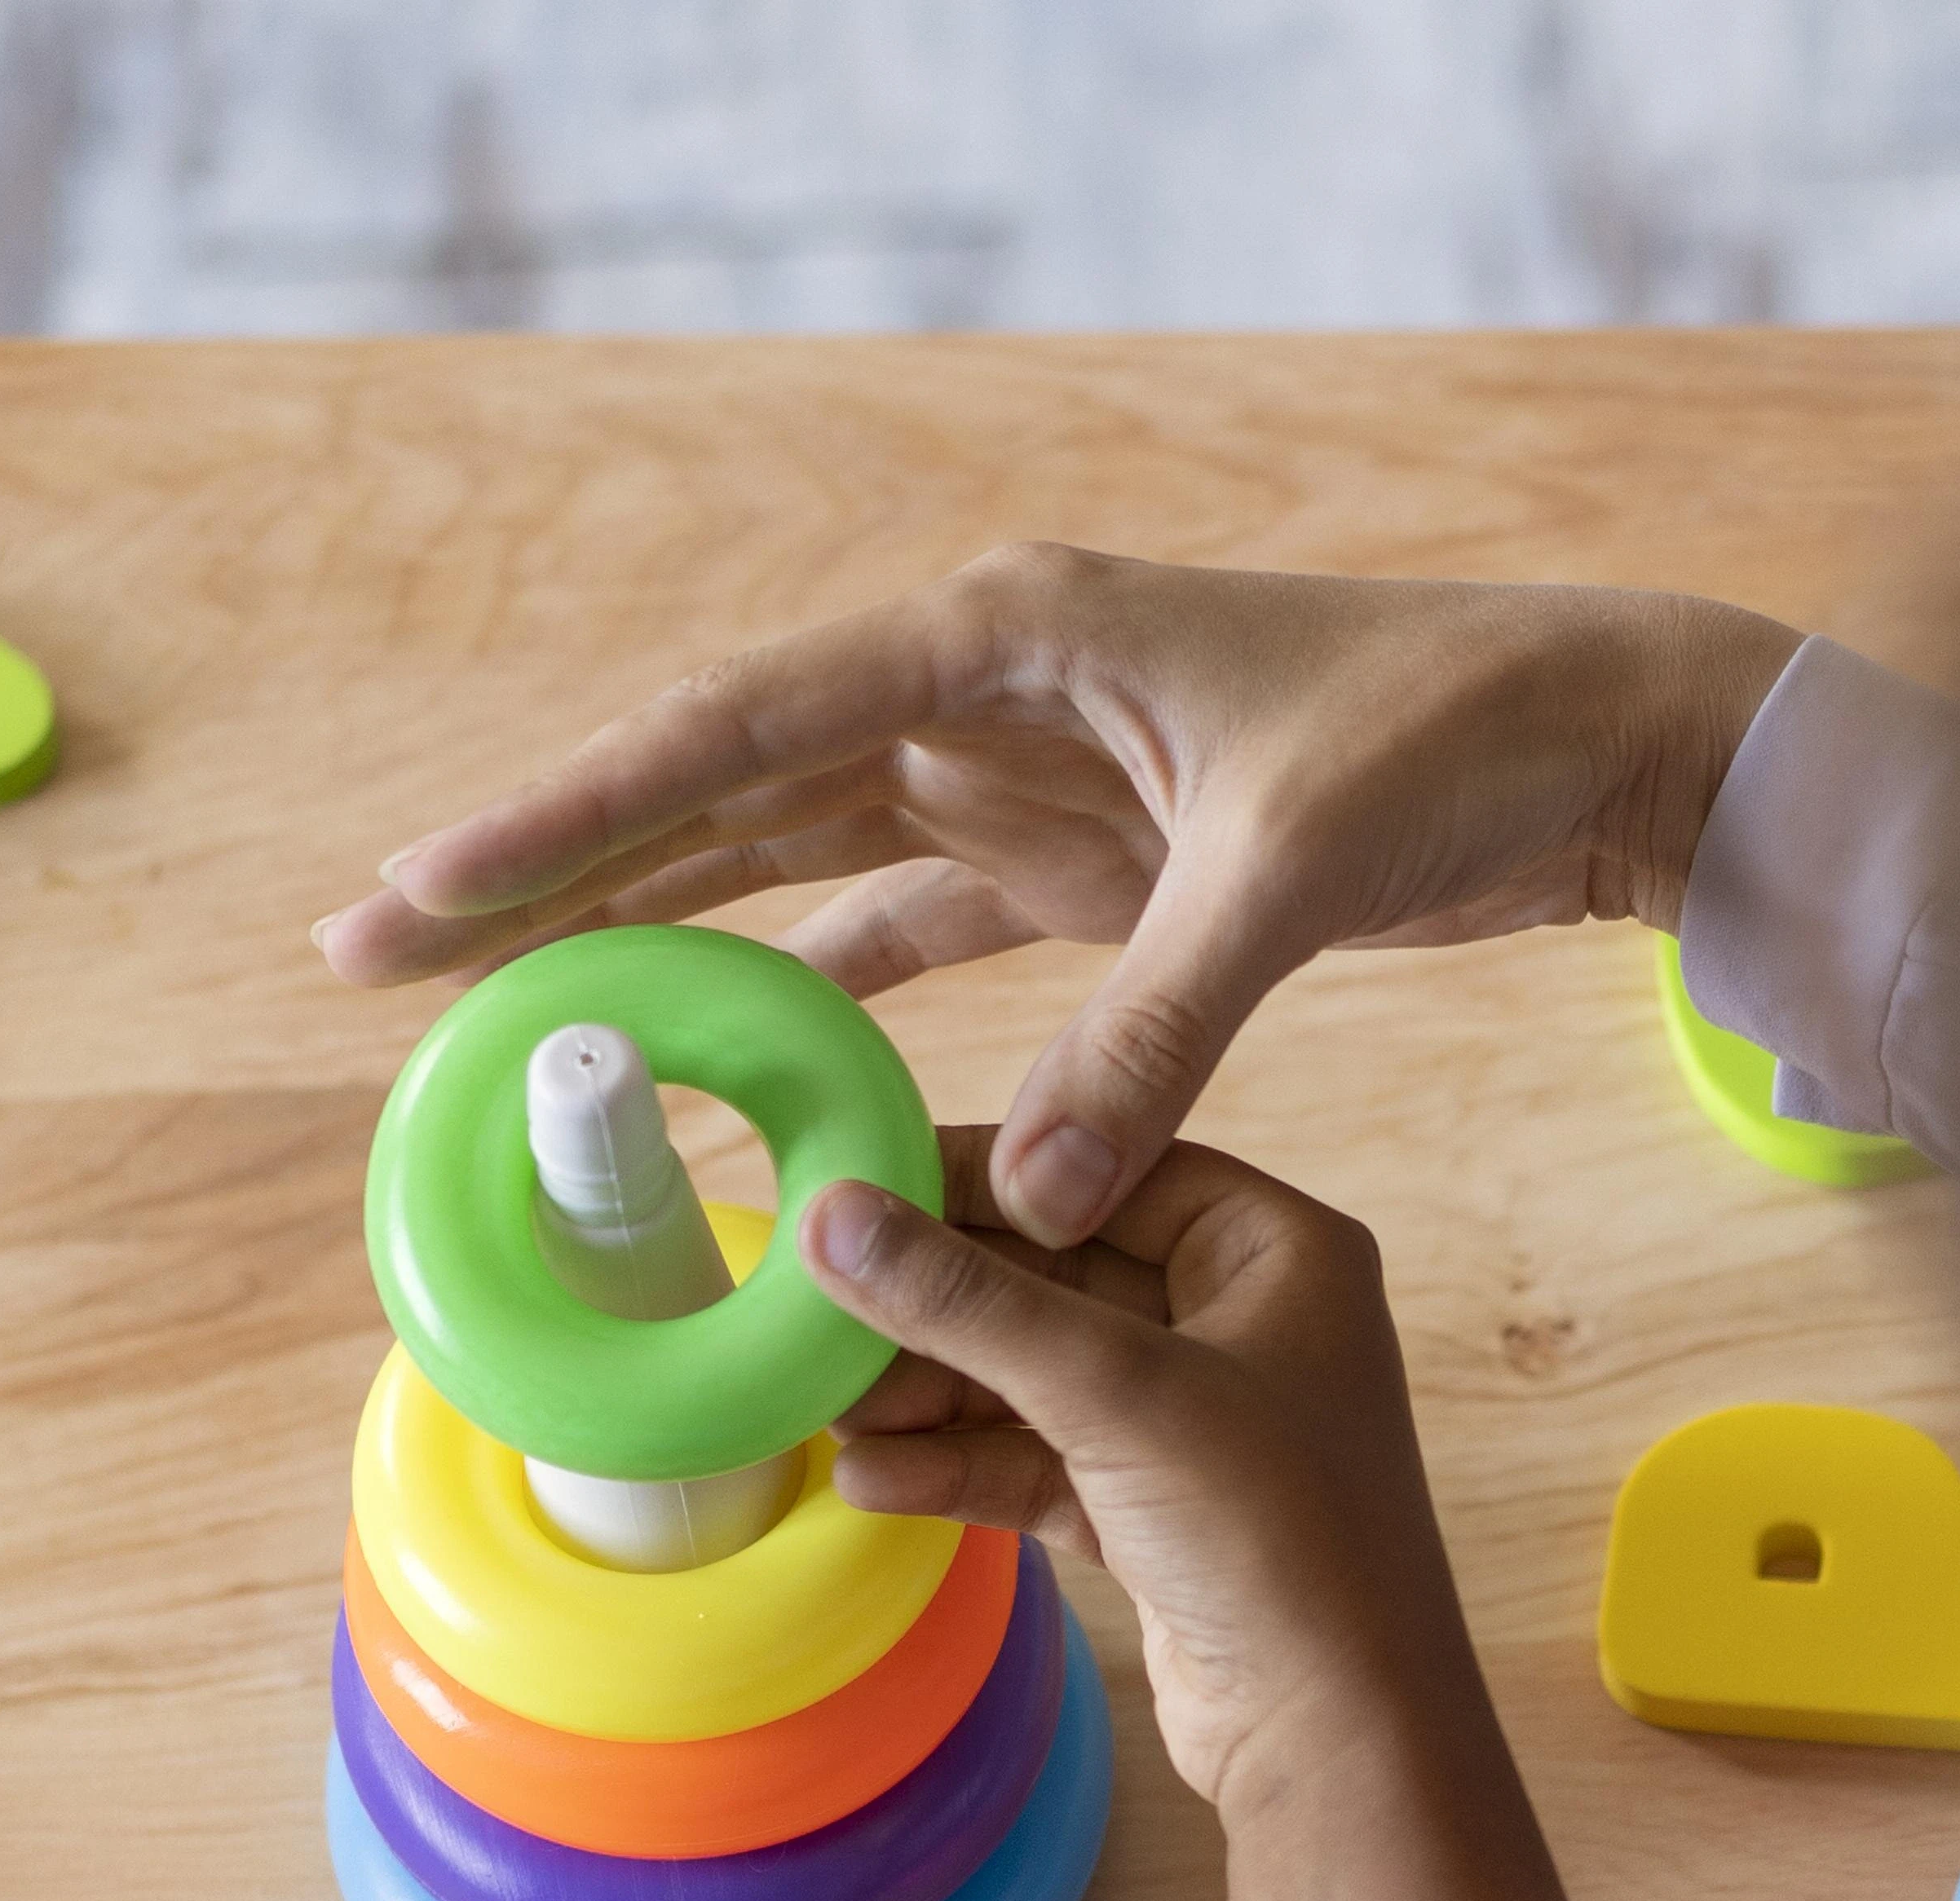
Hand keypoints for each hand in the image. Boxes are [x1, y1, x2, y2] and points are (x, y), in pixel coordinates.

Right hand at [321, 549, 1803, 1243]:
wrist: (1584, 740)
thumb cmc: (1451, 746)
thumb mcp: (1292, 881)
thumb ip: (1152, 1035)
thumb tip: (1023, 1204)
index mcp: (1001, 637)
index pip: (735, 729)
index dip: (569, 814)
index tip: (430, 886)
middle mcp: (981, 688)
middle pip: (715, 787)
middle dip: (551, 871)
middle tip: (375, 955)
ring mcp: (1019, 773)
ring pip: (785, 858)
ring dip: (651, 931)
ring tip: (498, 1007)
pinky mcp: (1076, 860)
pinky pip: (900, 927)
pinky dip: (808, 990)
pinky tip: (716, 1059)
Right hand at [801, 1124, 1487, 1827]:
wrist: (1338, 1739)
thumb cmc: (1276, 1538)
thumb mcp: (1112, 1393)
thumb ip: (968, 1303)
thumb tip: (831, 1217)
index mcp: (1278, 1253)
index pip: (1105, 1174)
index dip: (979, 1180)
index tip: (857, 1188)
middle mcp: (1247, 1324)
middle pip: (1057, 1278)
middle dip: (939, 1307)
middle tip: (817, 1309)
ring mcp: (1201, 1424)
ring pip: (1037, 1378)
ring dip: (934, 1395)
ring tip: (831, 1411)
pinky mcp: (1158, 1513)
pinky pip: (1038, 1462)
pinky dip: (961, 1469)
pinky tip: (873, 1479)